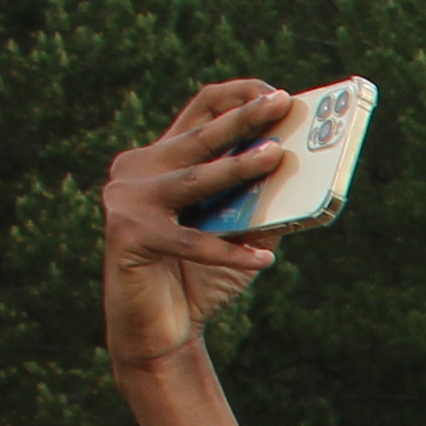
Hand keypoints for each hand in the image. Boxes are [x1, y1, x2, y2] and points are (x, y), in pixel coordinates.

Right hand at [101, 80, 296, 374]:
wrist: (160, 331)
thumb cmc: (201, 278)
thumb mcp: (240, 235)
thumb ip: (263, 205)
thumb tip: (301, 177)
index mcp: (165, 158)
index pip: (201, 111)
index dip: (238, 97)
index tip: (276, 94)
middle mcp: (139, 169)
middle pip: (199, 135)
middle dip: (244, 118)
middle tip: (280, 103)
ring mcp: (127, 197)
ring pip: (195, 179)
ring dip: (238, 168)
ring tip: (276, 157)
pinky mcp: (124, 232)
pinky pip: (189, 241)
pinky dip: (229, 252)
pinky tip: (264, 259)